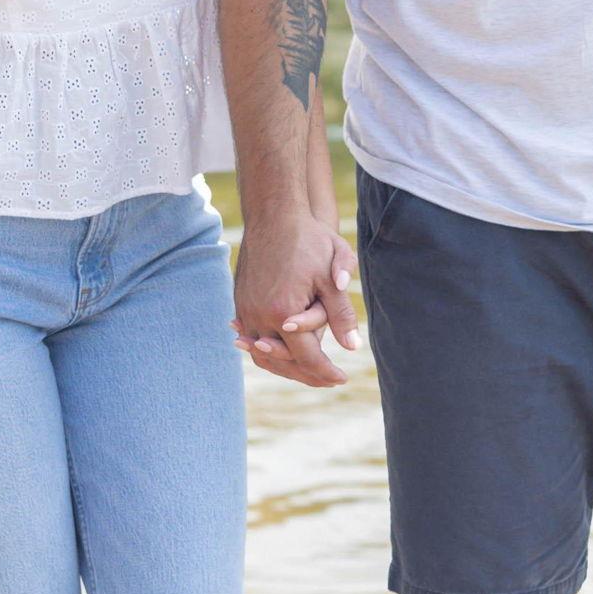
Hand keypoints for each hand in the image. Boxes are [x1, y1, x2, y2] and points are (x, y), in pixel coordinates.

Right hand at [233, 212, 359, 388]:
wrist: (273, 213)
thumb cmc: (307, 239)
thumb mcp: (331, 275)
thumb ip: (341, 314)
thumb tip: (353, 348)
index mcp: (283, 312)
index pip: (307, 357)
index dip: (326, 372)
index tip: (342, 379)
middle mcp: (259, 316)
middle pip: (282, 361)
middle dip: (306, 375)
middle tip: (328, 380)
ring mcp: (245, 309)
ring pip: (262, 353)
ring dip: (284, 365)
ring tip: (306, 371)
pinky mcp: (239, 300)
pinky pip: (251, 335)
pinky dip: (266, 349)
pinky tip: (279, 350)